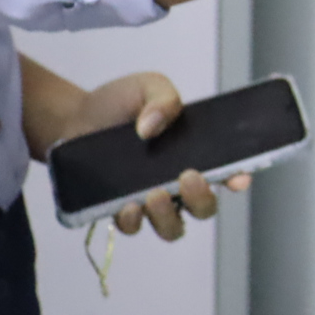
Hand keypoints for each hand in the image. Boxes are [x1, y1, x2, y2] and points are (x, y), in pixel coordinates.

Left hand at [64, 71, 249, 241]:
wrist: (75, 117)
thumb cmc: (120, 102)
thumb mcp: (148, 87)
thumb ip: (162, 98)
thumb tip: (151, 126)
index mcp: (195, 153)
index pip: (228, 172)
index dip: (239, 179)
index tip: (237, 178)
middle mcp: (178, 183)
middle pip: (204, 209)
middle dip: (202, 199)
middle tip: (187, 177)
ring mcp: (151, 201)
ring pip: (173, 228)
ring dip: (168, 218)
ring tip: (153, 195)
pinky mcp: (121, 210)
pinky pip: (134, 228)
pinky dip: (133, 221)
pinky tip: (126, 205)